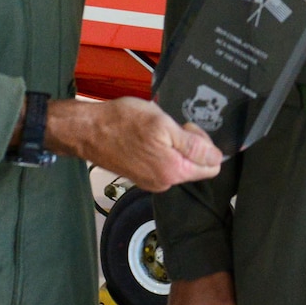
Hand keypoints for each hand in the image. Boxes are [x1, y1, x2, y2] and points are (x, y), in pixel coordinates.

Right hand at [47, 96, 221, 189]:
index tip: (186, 128)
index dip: (206, 144)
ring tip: (156, 130)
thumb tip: (218, 158)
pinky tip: (148, 136)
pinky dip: (163, 150)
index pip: (212, 166)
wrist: (86, 131)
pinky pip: (164, 164)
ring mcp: (152, 181)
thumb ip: (192, 145)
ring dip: (175, 146)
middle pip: (197, 166)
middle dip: (191, 144)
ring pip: (180, 163)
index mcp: (173, 171)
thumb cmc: (124, 121)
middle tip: (171, 126)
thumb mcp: (162, 125)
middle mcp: (165, 182)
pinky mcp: (141, 176)